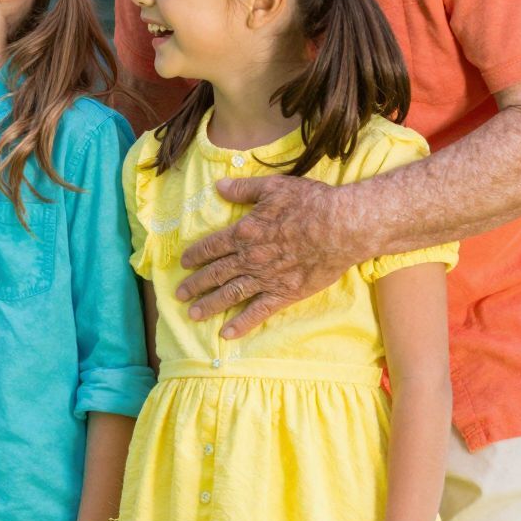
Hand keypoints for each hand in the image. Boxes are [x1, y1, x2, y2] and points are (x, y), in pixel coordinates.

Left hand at [175, 175, 355, 338]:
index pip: (212, 246)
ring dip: (210, 304)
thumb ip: (243, 189)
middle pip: (216, 273)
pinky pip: (259, 312)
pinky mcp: (286, 294)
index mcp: (244, 232)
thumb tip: (219, 187)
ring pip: (231, 294)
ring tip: (193, 314)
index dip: (196, 255)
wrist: (341, 228)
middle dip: (195, 284)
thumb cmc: (310, 203)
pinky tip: (227, 333)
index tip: (184, 264)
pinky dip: (242, 323)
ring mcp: (267, 278)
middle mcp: (250, 258)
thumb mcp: (272, 187)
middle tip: (179, 294)